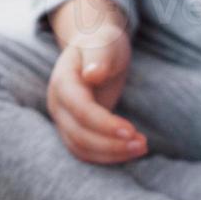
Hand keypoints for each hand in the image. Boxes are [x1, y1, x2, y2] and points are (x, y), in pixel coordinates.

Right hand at [46, 0, 144, 163]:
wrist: (95, 52)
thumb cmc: (102, 44)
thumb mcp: (105, 43)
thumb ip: (99, 56)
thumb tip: (92, 74)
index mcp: (62, 81)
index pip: (80, 109)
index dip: (104, 123)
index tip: (131, 130)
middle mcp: (58, 104)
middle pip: (79, 134)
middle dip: (111, 144)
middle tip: (142, 143)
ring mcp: (63, 120)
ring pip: (81, 148)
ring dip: (112, 154)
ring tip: (141, 147)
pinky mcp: (74, 131)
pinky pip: (86, 152)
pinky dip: (108, 156)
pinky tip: (130, 151)